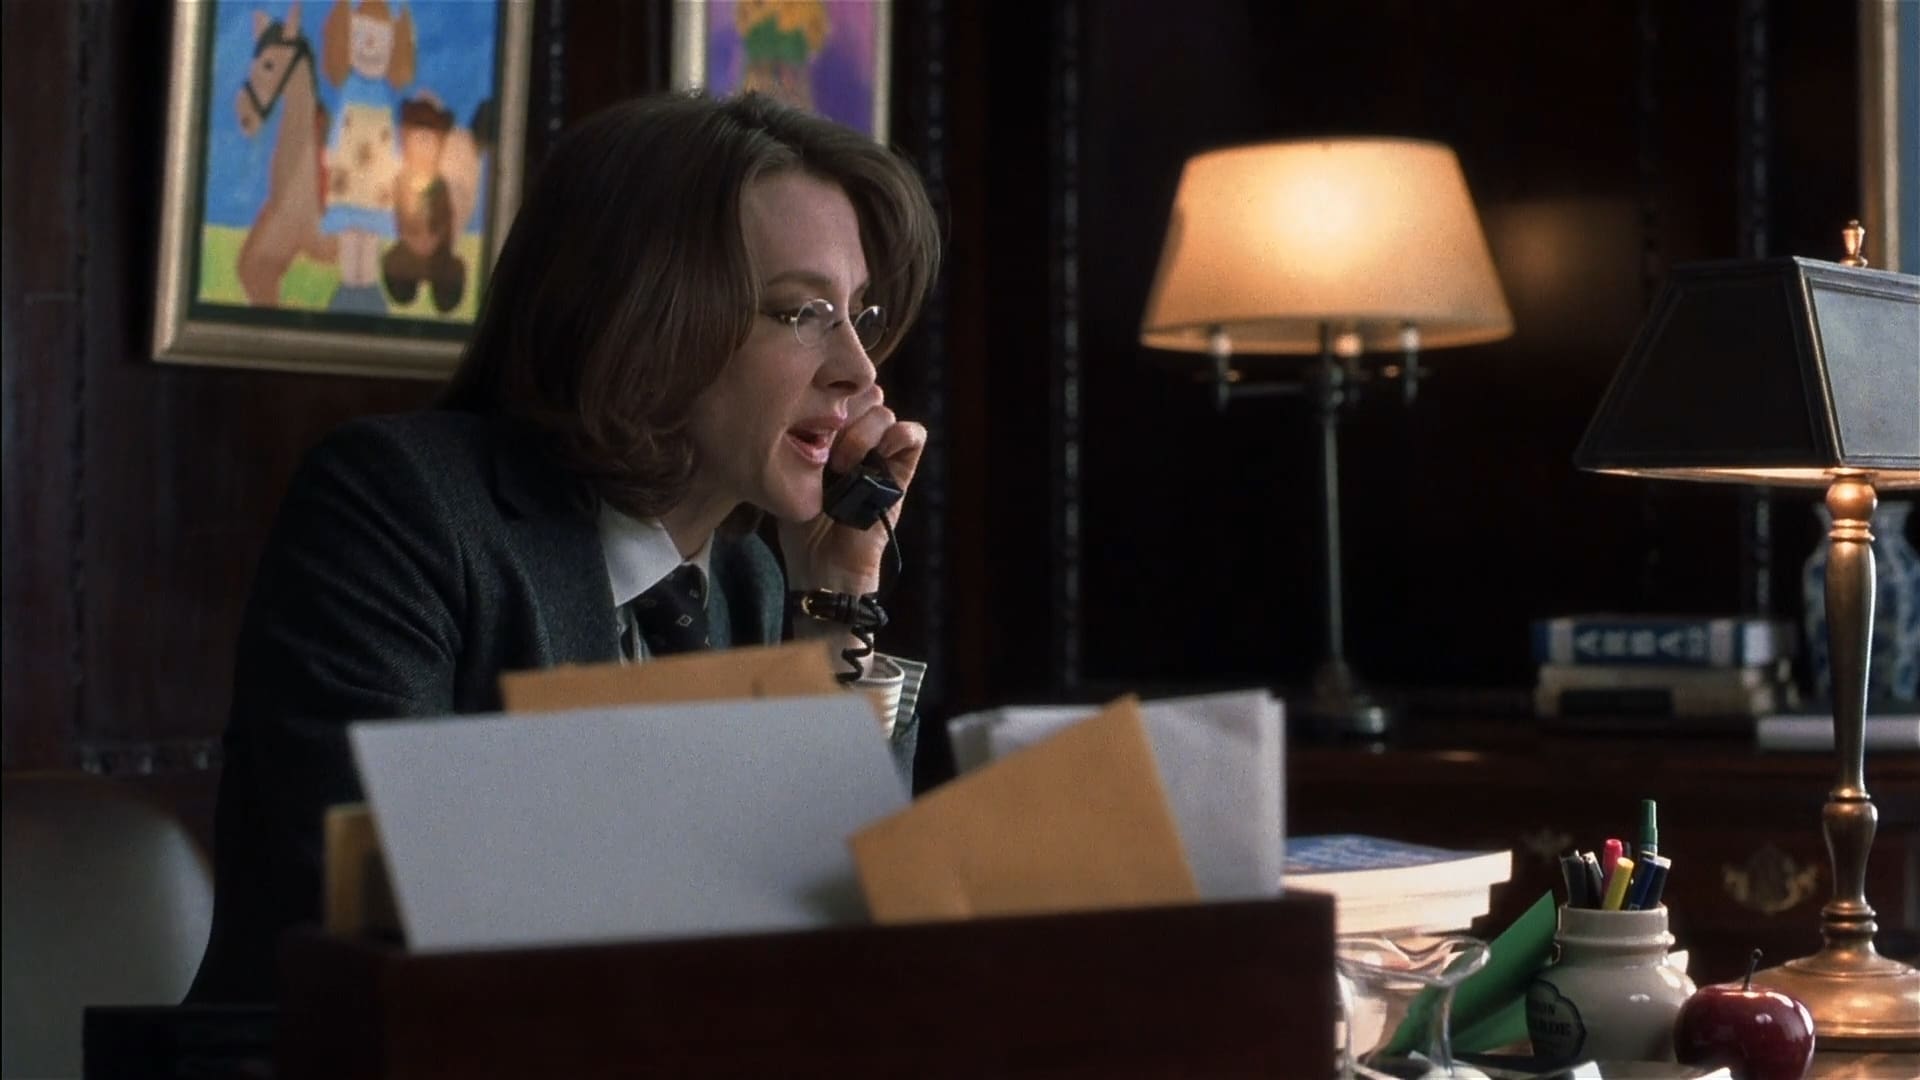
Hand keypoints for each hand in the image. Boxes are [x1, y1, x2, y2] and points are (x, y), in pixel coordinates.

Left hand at [778, 385, 924, 595]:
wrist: (823, 569)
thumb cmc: (801, 528)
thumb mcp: (788, 478)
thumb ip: (793, 444)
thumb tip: (786, 407)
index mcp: (832, 438)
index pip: (837, 391)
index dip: (824, 396)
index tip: (802, 421)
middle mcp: (859, 441)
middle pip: (862, 393)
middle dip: (842, 409)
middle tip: (822, 441)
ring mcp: (881, 456)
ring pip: (883, 410)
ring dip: (861, 430)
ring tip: (841, 462)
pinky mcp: (901, 475)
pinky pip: (913, 436)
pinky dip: (898, 435)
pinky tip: (873, 457)